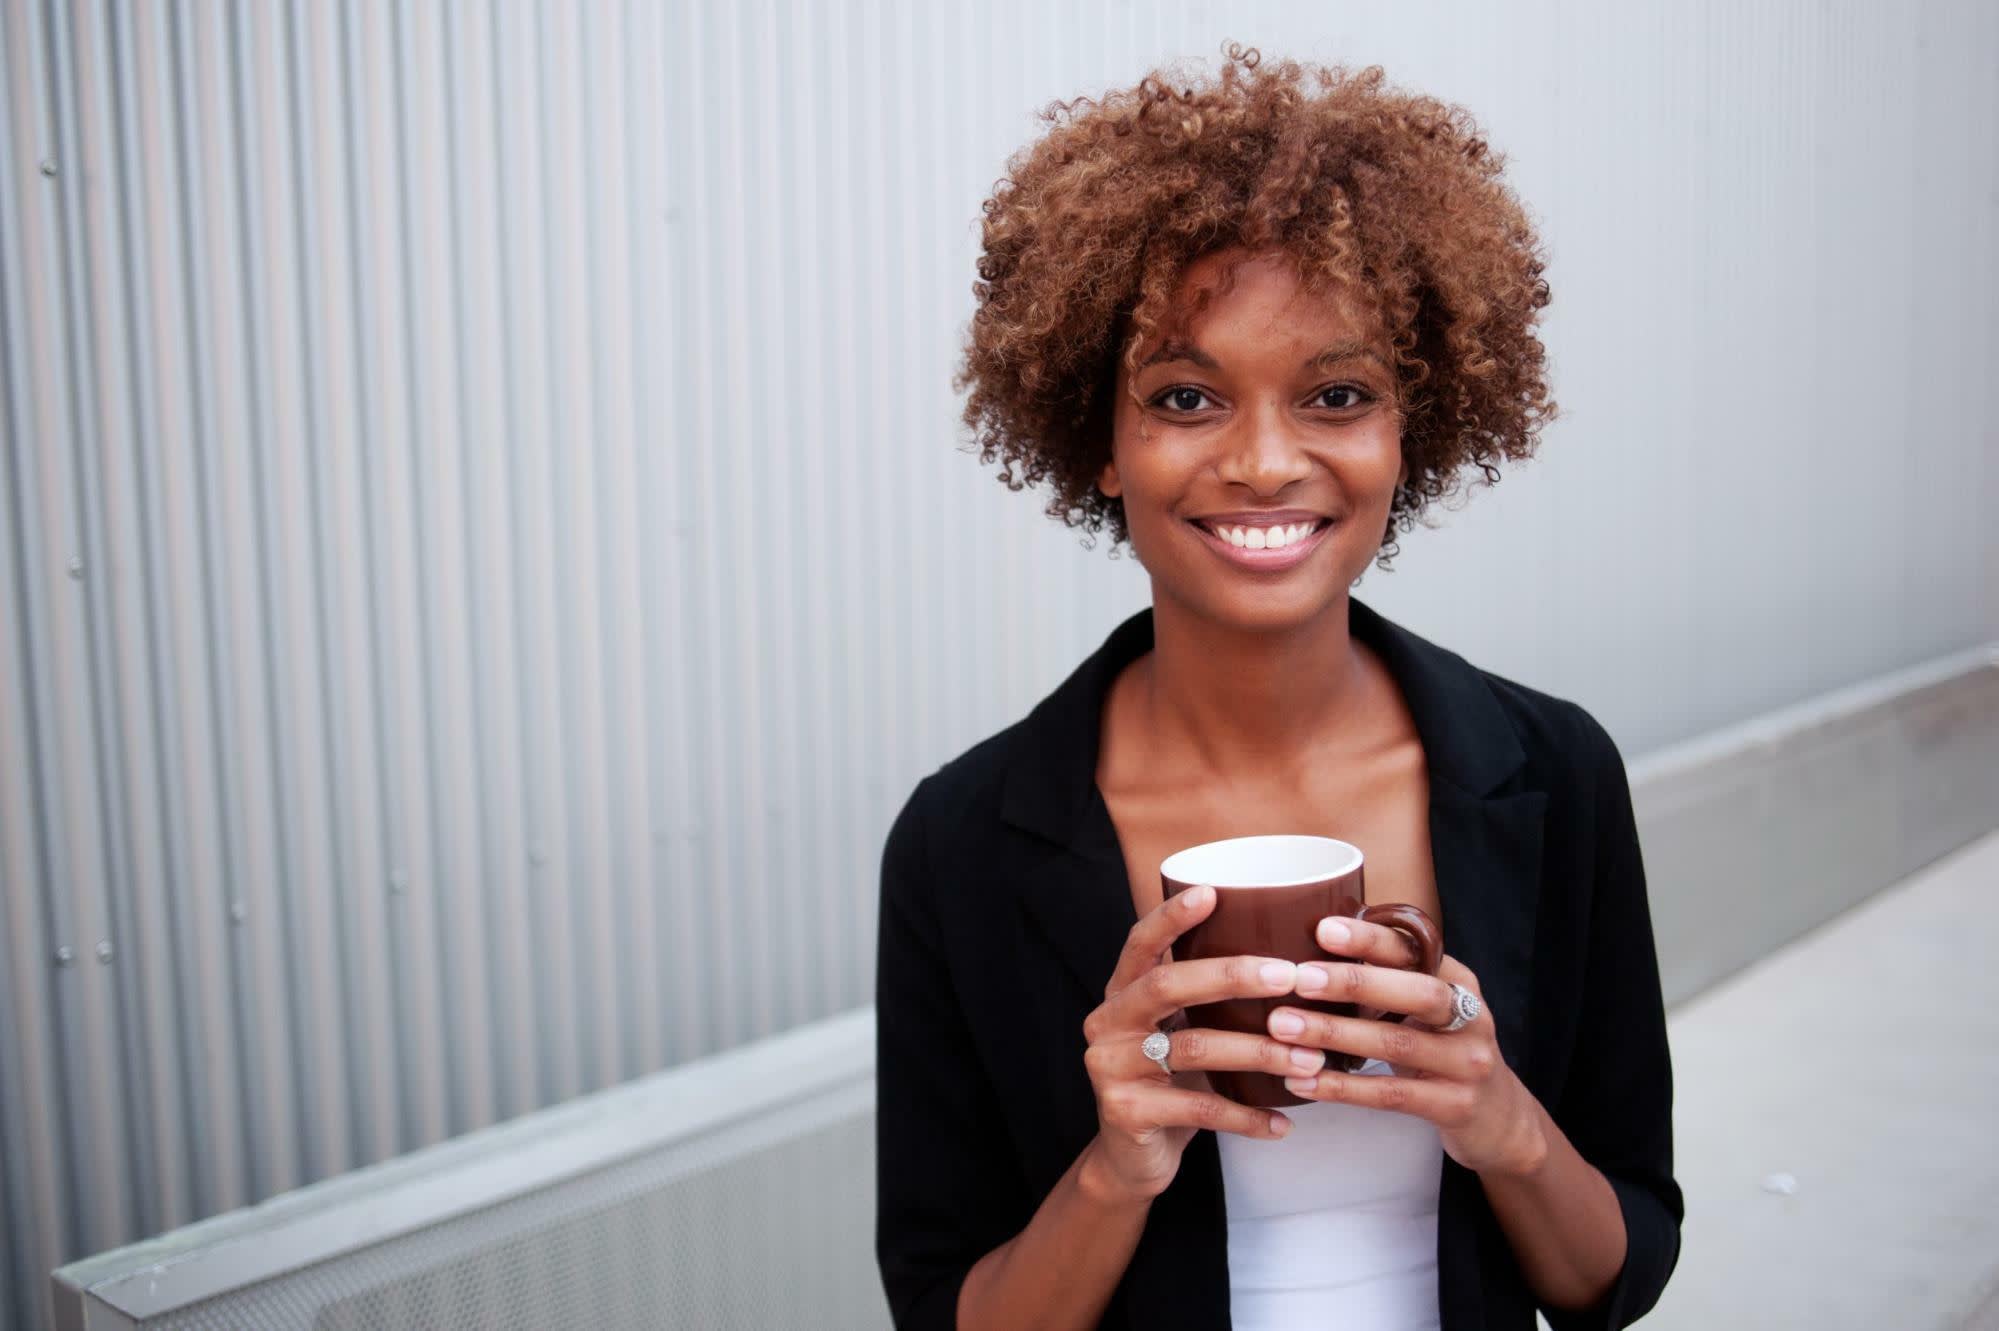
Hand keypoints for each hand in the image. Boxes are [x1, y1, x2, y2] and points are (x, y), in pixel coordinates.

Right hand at [1079, 886, 1332, 1203]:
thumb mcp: (1182, 1034)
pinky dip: (1247, 1115)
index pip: (1140, 942)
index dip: (1172, 916)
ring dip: (1260, 1052)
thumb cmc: (1173, 1083)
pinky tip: (1284, 1122)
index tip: (1213, 892)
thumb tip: (1297, 964)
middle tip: (1290, 975)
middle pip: (1169, 985)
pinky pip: (1198, 1107)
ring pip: (1195, 1048)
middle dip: (1233, 975)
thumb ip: (1211, 1001)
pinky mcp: (1125, 1112)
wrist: (1131, 1159)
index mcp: (1122, 992)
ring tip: (1310, 1059)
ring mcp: (1110, 1066)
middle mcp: (1108, 1021)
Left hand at [1265, 913, 1548, 1176]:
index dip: (1371, 939)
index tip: (1324, 929)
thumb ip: (1383, 978)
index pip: (1416, 951)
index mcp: (1459, 980)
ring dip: (1335, 1034)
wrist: (1497, 1118)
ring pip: (1398, 1044)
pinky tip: (1302, 1081)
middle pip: (1416, 992)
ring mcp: (1468, 1063)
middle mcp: (1471, 1016)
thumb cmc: (1441, 1049)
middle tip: (1298, 978)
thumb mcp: (1424, 1009)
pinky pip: (1392, 1094)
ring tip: (1282, 1027)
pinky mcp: (1455, 1106)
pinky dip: (1343, 1088)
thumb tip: (1310, 941)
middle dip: (1354, 982)